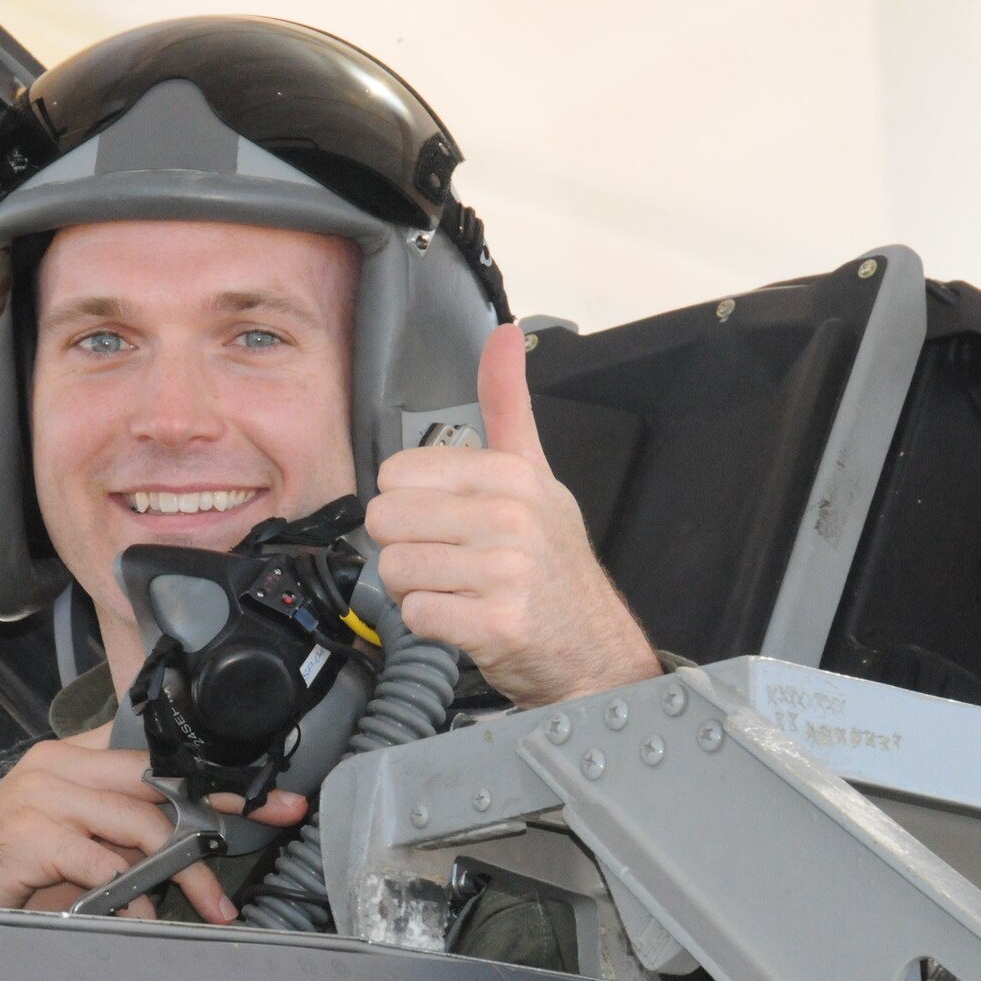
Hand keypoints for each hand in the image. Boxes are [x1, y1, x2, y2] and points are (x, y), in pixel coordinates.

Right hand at [0, 737, 308, 921]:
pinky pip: (107, 866)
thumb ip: (122, 834)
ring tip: (208, 904)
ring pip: (144, 826)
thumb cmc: (4, 874)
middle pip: (160, 784)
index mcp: (69, 756)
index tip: (265, 798)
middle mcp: (58, 765)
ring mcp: (44, 797)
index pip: (157, 756)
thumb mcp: (72, 842)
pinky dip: (132, 900)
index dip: (216, 777)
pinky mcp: (35, 835)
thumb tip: (190, 852)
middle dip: (220, 816)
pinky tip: (140, 919)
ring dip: (184, 873)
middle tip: (260, 841)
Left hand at [366, 322, 659, 706]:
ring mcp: (506, 571)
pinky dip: (429, 623)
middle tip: (445, 561)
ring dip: (414, 588)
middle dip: (404, 547)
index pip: (396, 474)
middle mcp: (509, 516)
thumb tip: (505, 335)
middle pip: (386, 519)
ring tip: (455, 589)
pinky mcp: (497, 622)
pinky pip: (416, 613)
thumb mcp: (536, 473)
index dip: (408, 504)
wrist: (595, 645)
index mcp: (510, 474)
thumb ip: (507, 406)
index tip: (442, 522)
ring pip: (395, 568)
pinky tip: (462, 618)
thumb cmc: (554, 564)